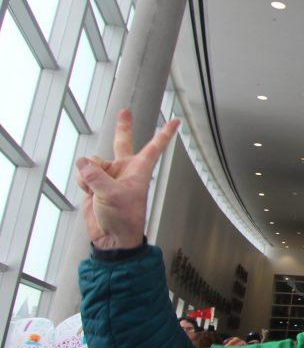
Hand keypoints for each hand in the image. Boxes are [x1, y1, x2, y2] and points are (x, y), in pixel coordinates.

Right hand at [75, 109, 179, 249]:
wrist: (112, 237)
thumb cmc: (124, 218)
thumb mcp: (111, 195)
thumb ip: (95, 175)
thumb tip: (82, 162)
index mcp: (139, 169)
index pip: (155, 146)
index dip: (165, 133)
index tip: (176, 121)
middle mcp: (125, 169)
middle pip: (123, 142)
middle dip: (123, 126)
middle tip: (125, 111)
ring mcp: (109, 175)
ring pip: (93, 162)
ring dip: (89, 174)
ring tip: (95, 190)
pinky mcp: (95, 183)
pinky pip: (83, 174)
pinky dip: (82, 182)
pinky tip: (88, 193)